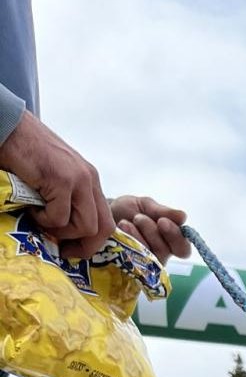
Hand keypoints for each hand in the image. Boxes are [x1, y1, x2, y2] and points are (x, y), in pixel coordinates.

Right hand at [0, 111, 114, 257]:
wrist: (9, 126)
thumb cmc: (24, 152)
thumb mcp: (53, 178)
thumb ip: (65, 199)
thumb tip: (64, 233)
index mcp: (90, 181)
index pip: (106, 221)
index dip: (93, 241)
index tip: (73, 250)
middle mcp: (90, 180)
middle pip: (103, 228)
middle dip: (84, 246)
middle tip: (62, 250)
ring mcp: (78, 179)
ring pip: (85, 226)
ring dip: (60, 232)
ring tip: (41, 219)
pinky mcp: (61, 180)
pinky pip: (60, 217)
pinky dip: (44, 220)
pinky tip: (32, 208)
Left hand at [110, 195, 190, 263]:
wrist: (100, 214)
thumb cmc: (127, 211)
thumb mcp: (146, 206)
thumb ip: (164, 212)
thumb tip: (183, 217)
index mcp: (170, 241)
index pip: (182, 248)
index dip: (175, 237)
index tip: (163, 221)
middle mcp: (159, 255)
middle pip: (166, 252)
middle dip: (153, 234)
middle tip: (140, 218)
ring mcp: (143, 264)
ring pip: (148, 256)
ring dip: (138, 237)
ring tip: (126, 222)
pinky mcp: (127, 267)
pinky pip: (131, 260)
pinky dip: (126, 243)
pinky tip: (120, 230)